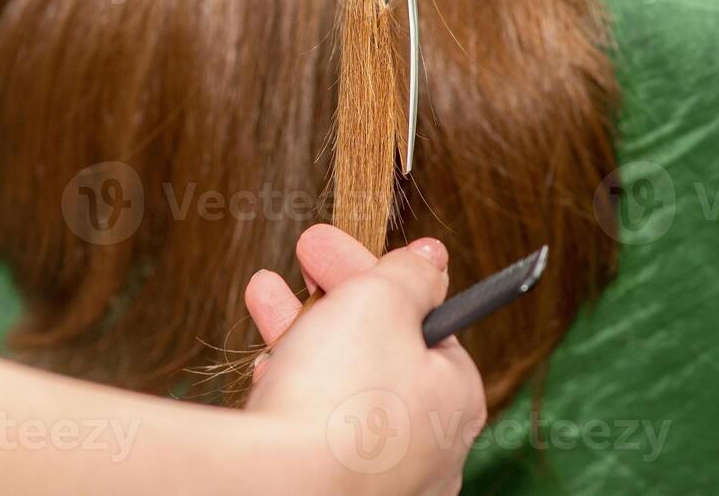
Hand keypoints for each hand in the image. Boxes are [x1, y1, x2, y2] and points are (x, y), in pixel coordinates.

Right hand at [243, 225, 486, 495]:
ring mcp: (380, 475)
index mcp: (455, 397)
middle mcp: (427, 445)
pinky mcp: (333, 489)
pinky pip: (314, 430)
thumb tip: (431, 258)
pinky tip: (267, 368)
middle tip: (302, 256)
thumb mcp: (380, 301)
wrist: (282, 486)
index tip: (337, 247)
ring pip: (341, 387)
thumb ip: (409, 274)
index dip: (377, 276)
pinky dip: (293, 390)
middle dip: (333, 296)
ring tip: (264, 293)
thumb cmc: (341, 391)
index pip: (424, 321)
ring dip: (302, 331)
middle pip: (379, 350)